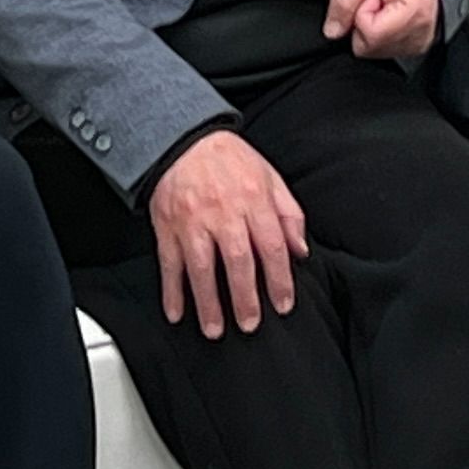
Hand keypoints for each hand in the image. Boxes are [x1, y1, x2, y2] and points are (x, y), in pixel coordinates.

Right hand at [149, 128, 307, 338]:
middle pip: (237, 261)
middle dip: (245, 298)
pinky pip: (169, 263)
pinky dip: (171, 291)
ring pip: (201, 268)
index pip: (272, 246)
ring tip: (215, 329)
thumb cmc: (228, 159)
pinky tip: (176, 313)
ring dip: (208, 302)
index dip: (280, 279)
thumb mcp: (269, 176)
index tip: (283, 304)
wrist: (183, 138)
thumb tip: (300, 251)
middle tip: (250, 324)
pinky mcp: (167, 226)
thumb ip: (288, 214)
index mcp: (253, 199)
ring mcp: (192, 221)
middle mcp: (223, 212)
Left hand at [323, 0, 440, 61]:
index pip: (368, 34)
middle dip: (365, 23)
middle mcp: (421, 36)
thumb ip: (343, 2)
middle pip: (369, 48)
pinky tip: (391, 14)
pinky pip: (388, 50)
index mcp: (412, 15)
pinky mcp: (418, 46)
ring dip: (374, 29)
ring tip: (385, 4)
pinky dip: (384, 34)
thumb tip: (333, 31)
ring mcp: (420, 44)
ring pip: (376, 51)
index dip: (360, 11)